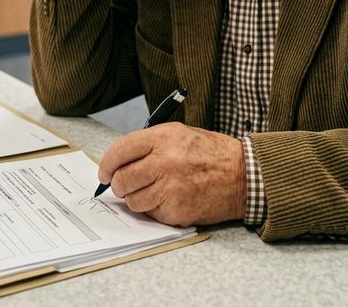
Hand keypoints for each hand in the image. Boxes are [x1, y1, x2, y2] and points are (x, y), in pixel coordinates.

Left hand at [97, 123, 245, 226]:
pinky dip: (155, 209)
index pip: (120, 151)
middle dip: (118, 185)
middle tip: (123, 185)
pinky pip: (151, 213)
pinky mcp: (177, 210)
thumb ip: (149, 145)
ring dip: (136, 199)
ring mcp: (170, 187)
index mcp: (163, 138)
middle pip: (121, 179)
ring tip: (152, 191)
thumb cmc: (211, 154)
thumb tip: (119, 161)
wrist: (243, 175)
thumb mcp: (180, 135)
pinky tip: (170, 199)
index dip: (107, 164)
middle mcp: (164, 161)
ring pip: (132, 200)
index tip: (104, 172)